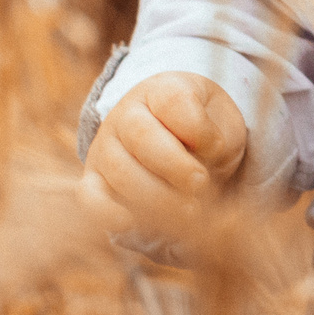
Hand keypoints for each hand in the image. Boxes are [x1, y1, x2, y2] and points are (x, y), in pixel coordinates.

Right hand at [77, 72, 249, 237]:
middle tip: (201, 185)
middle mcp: (125, 114)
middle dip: (176, 166)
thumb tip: (205, 154)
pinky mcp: (93, 180)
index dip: (198, 128)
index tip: (217, 148)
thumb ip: (217, 136)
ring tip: (188, 211)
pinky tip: (136, 224)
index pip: (174, 101)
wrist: (180, 146)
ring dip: (156, 196)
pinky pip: (90, 197)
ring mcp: (105, 147)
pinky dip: (109, 213)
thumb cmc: (205, 133)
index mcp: (162, 90)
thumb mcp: (223, 125)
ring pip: (119, 170)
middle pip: (142, 136)